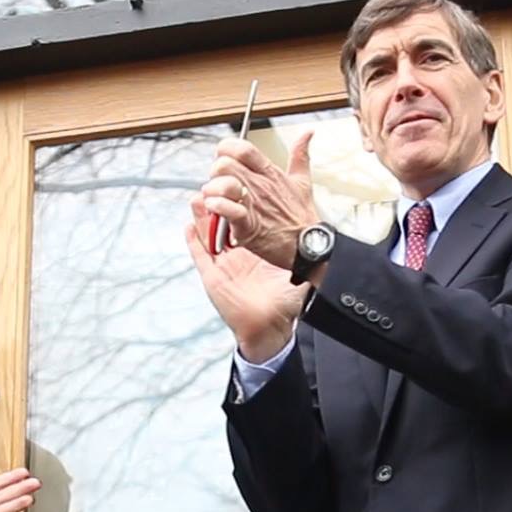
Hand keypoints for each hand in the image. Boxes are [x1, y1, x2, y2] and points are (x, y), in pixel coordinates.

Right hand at [185, 198, 305, 362]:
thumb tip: (322, 243)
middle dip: (219, 203)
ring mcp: (225, 265)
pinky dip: (194, 240)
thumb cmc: (285, 304)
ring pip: (209, 235)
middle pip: (224, 224)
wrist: (270, 328)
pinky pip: (201, 256)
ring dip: (202, 217)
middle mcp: (239, 256)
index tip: (241, 185)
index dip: (241, 204)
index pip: (246, 222)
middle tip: (217, 183)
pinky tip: (189, 225)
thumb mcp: (299, 275)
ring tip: (199, 197)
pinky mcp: (213, 277)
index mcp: (257, 252)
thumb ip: (305, 258)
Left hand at [197, 131, 319, 269]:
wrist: (309, 246)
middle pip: (225, 163)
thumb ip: (300, 155)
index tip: (224, 158)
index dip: (226, 149)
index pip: (242, 148)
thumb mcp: (303, 181)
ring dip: (212, 189)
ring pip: (222, 183)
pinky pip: (227, 209)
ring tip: (215, 198)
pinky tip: (215, 209)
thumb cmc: (302, 217)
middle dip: (215, 172)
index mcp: (270, 172)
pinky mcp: (248, 226)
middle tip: (218, 183)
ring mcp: (253, 205)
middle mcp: (260, 185)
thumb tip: (307, 133)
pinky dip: (216, 207)